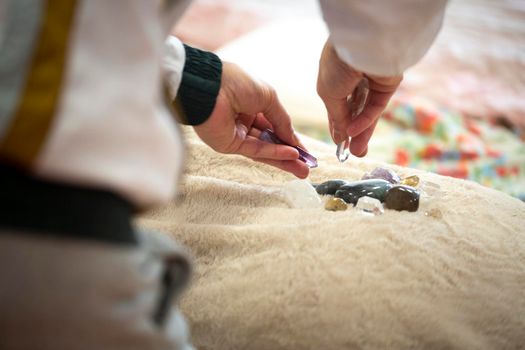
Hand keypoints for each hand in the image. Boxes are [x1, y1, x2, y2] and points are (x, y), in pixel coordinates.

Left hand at [193, 62, 308, 177]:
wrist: (211, 87)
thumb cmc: (237, 83)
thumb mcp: (269, 97)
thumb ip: (282, 120)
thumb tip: (293, 138)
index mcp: (252, 104)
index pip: (275, 125)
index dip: (291, 138)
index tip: (305, 151)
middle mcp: (244, 120)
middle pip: (271, 141)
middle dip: (290, 154)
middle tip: (307, 166)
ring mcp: (237, 133)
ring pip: (265, 149)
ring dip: (284, 159)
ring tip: (303, 170)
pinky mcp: (229, 144)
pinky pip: (255, 150)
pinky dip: (273, 153)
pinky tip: (290, 155)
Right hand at [317, 40, 401, 156]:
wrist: (360, 45)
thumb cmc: (336, 65)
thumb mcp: (328, 95)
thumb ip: (337, 118)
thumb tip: (341, 138)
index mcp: (333, 78)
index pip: (336, 107)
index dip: (337, 126)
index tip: (339, 145)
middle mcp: (352, 80)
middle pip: (353, 112)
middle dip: (352, 133)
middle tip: (353, 154)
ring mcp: (370, 83)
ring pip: (366, 113)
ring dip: (361, 132)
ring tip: (358, 152)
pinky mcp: (387, 85)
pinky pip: (375, 106)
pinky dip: (367, 119)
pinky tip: (357, 132)